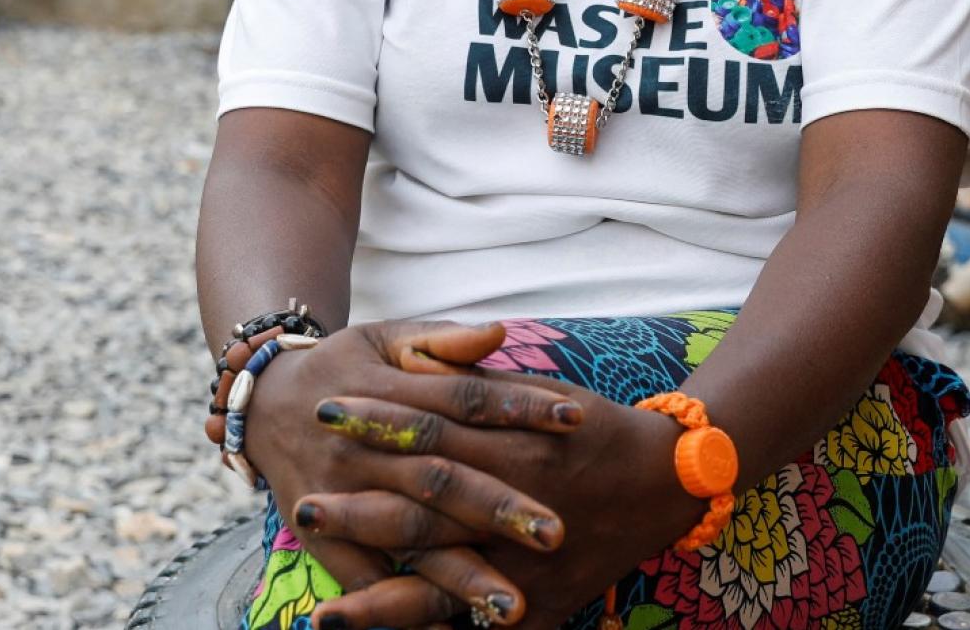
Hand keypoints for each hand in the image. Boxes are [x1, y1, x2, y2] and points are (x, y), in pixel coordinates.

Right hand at [239, 320, 582, 616]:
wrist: (259, 403)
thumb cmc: (342, 367)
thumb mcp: (386, 339)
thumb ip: (443, 342)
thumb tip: (499, 332)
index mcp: (387, 389)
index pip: (465, 398)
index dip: (520, 407)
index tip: (576, 421)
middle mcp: (363, 445)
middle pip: (440, 477)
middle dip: (498, 508)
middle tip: (556, 532)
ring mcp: (340, 494)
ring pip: (407, 536)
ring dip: (460, 574)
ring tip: (514, 607)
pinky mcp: (320, 535)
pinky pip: (363, 577)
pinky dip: (402, 608)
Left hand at [299, 357, 702, 627]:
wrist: (666, 481)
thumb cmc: (596, 428)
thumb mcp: (541, 392)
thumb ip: (481, 382)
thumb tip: (426, 366)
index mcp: (513, 447)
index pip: (429, 433)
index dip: (376, 423)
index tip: (327, 412)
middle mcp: (514, 509)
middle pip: (423, 515)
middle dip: (359, 515)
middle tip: (303, 507)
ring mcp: (525, 565)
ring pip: (442, 588)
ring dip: (379, 603)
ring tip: (324, 616)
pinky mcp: (539, 608)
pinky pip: (475, 628)